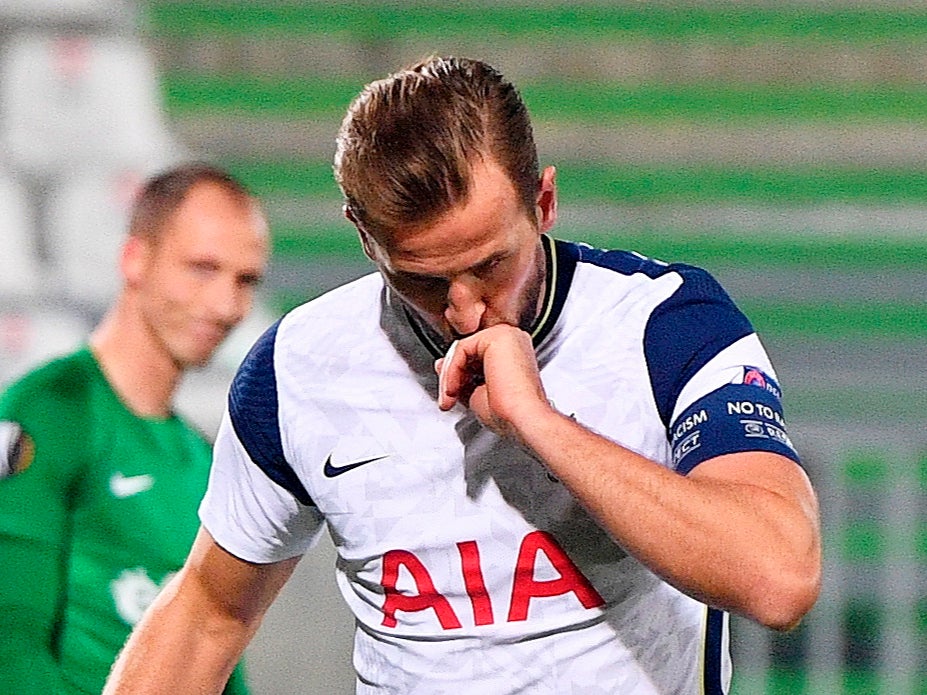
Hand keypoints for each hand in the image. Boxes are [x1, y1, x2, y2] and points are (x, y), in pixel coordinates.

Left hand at [434, 324, 550, 438]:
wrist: (523, 421)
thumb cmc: (510, 416)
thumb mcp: (476, 395)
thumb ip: (460, 377)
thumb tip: (441, 364)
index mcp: (512, 353)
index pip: (475, 355)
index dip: (456, 375)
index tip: (449, 396)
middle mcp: (512, 341)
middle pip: (467, 350)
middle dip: (449, 376)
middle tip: (446, 399)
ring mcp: (506, 336)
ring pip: (461, 349)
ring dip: (448, 376)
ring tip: (449, 398)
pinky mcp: (496, 336)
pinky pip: (461, 349)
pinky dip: (451, 371)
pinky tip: (453, 390)